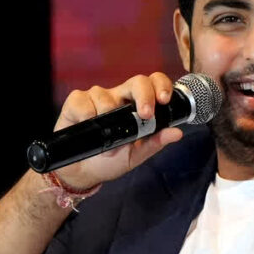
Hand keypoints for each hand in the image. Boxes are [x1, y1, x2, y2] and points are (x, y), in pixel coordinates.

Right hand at [52, 72, 182, 187]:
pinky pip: (82, 100)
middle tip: (145, 115)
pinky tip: (87, 124)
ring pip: (106, 95)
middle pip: (137, 81)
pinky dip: (86, 114)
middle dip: (144, 95)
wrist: (84, 172)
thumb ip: (155, 142)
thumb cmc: (112, 159)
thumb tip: (177, 133)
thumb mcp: (137, 154)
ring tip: (107, 143)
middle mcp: (119, 97)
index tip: (164, 100)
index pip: (153, 84)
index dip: (161, 86)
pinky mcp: (76, 102)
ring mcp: (98, 97)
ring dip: (108, 119)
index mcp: (137, 105)